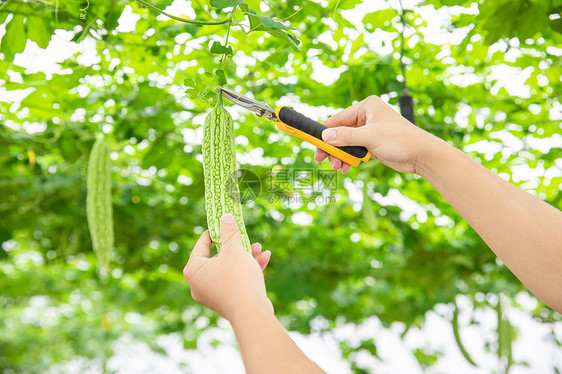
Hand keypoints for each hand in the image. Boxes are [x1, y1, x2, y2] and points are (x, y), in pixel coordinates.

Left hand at [183, 213, 272, 321]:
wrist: (251, 313)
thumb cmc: (238, 278)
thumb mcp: (234, 249)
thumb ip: (228, 231)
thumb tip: (224, 216)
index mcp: (193, 270)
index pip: (201, 244)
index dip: (214, 231)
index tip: (224, 222)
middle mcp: (198, 284)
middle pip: (217, 257)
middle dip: (235, 246)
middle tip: (245, 236)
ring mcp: (212, 295)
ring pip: (228, 269)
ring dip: (245, 257)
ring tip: (258, 247)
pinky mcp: (226, 302)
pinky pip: (235, 281)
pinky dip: (247, 270)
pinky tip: (264, 258)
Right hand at [315, 95, 432, 173]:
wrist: (421, 155)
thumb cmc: (400, 140)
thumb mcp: (370, 137)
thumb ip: (346, 136)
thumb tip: (325, 136)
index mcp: (366, 107)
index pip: (338, 118)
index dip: (324, 132)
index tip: (313, 144)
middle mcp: (366, 116)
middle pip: (339, 132)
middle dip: (332, 147)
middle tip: (322, 160)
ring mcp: (369, 130)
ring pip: (346, 143)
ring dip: (340, 155)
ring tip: (338, 167)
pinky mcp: (372, 143)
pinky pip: (354, 150)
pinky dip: (348, 159)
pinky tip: (346, 167)